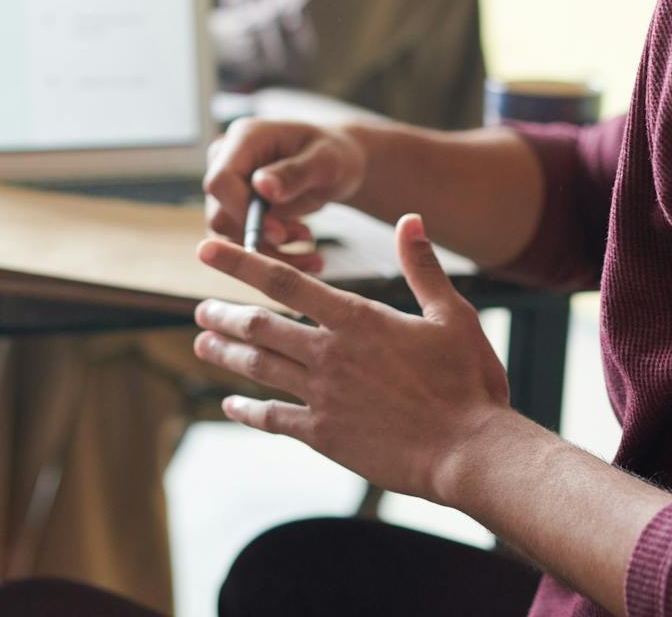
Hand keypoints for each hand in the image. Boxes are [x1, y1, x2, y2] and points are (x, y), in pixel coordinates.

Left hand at [191, 213, 511, 503]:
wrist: (470, 452)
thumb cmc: (468, 383)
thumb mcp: (452, 315)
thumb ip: (422, 267)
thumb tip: (410, 219)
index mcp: (356, 319)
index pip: (284, 282)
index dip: (239, 262)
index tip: (206, 249)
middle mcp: (329, 354)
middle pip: (259, 326)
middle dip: (224, 314)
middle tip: (201, 309)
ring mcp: (323, 396)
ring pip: (259, 367)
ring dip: (227, 352)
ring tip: (202, 343)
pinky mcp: (324, 435)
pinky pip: (273, 419)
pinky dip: (248, 409)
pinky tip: (232, 404)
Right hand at [204, 118, 365, 273]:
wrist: (333, 166)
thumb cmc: (333, 155)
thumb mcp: (326, 161)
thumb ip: (294, 172)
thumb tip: (261, 187)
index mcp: (244, 138)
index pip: (221, 181)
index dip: (243, 212)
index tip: (280, 233)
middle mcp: (226, 161)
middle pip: (220, 214)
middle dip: (261, 236)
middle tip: (305, 236)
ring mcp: (227, 187)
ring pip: (228, 236)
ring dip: (269, 250)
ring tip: (308, 239)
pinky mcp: (233, 209)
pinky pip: (239, 244)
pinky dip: (270, 255)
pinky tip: (303, 251)